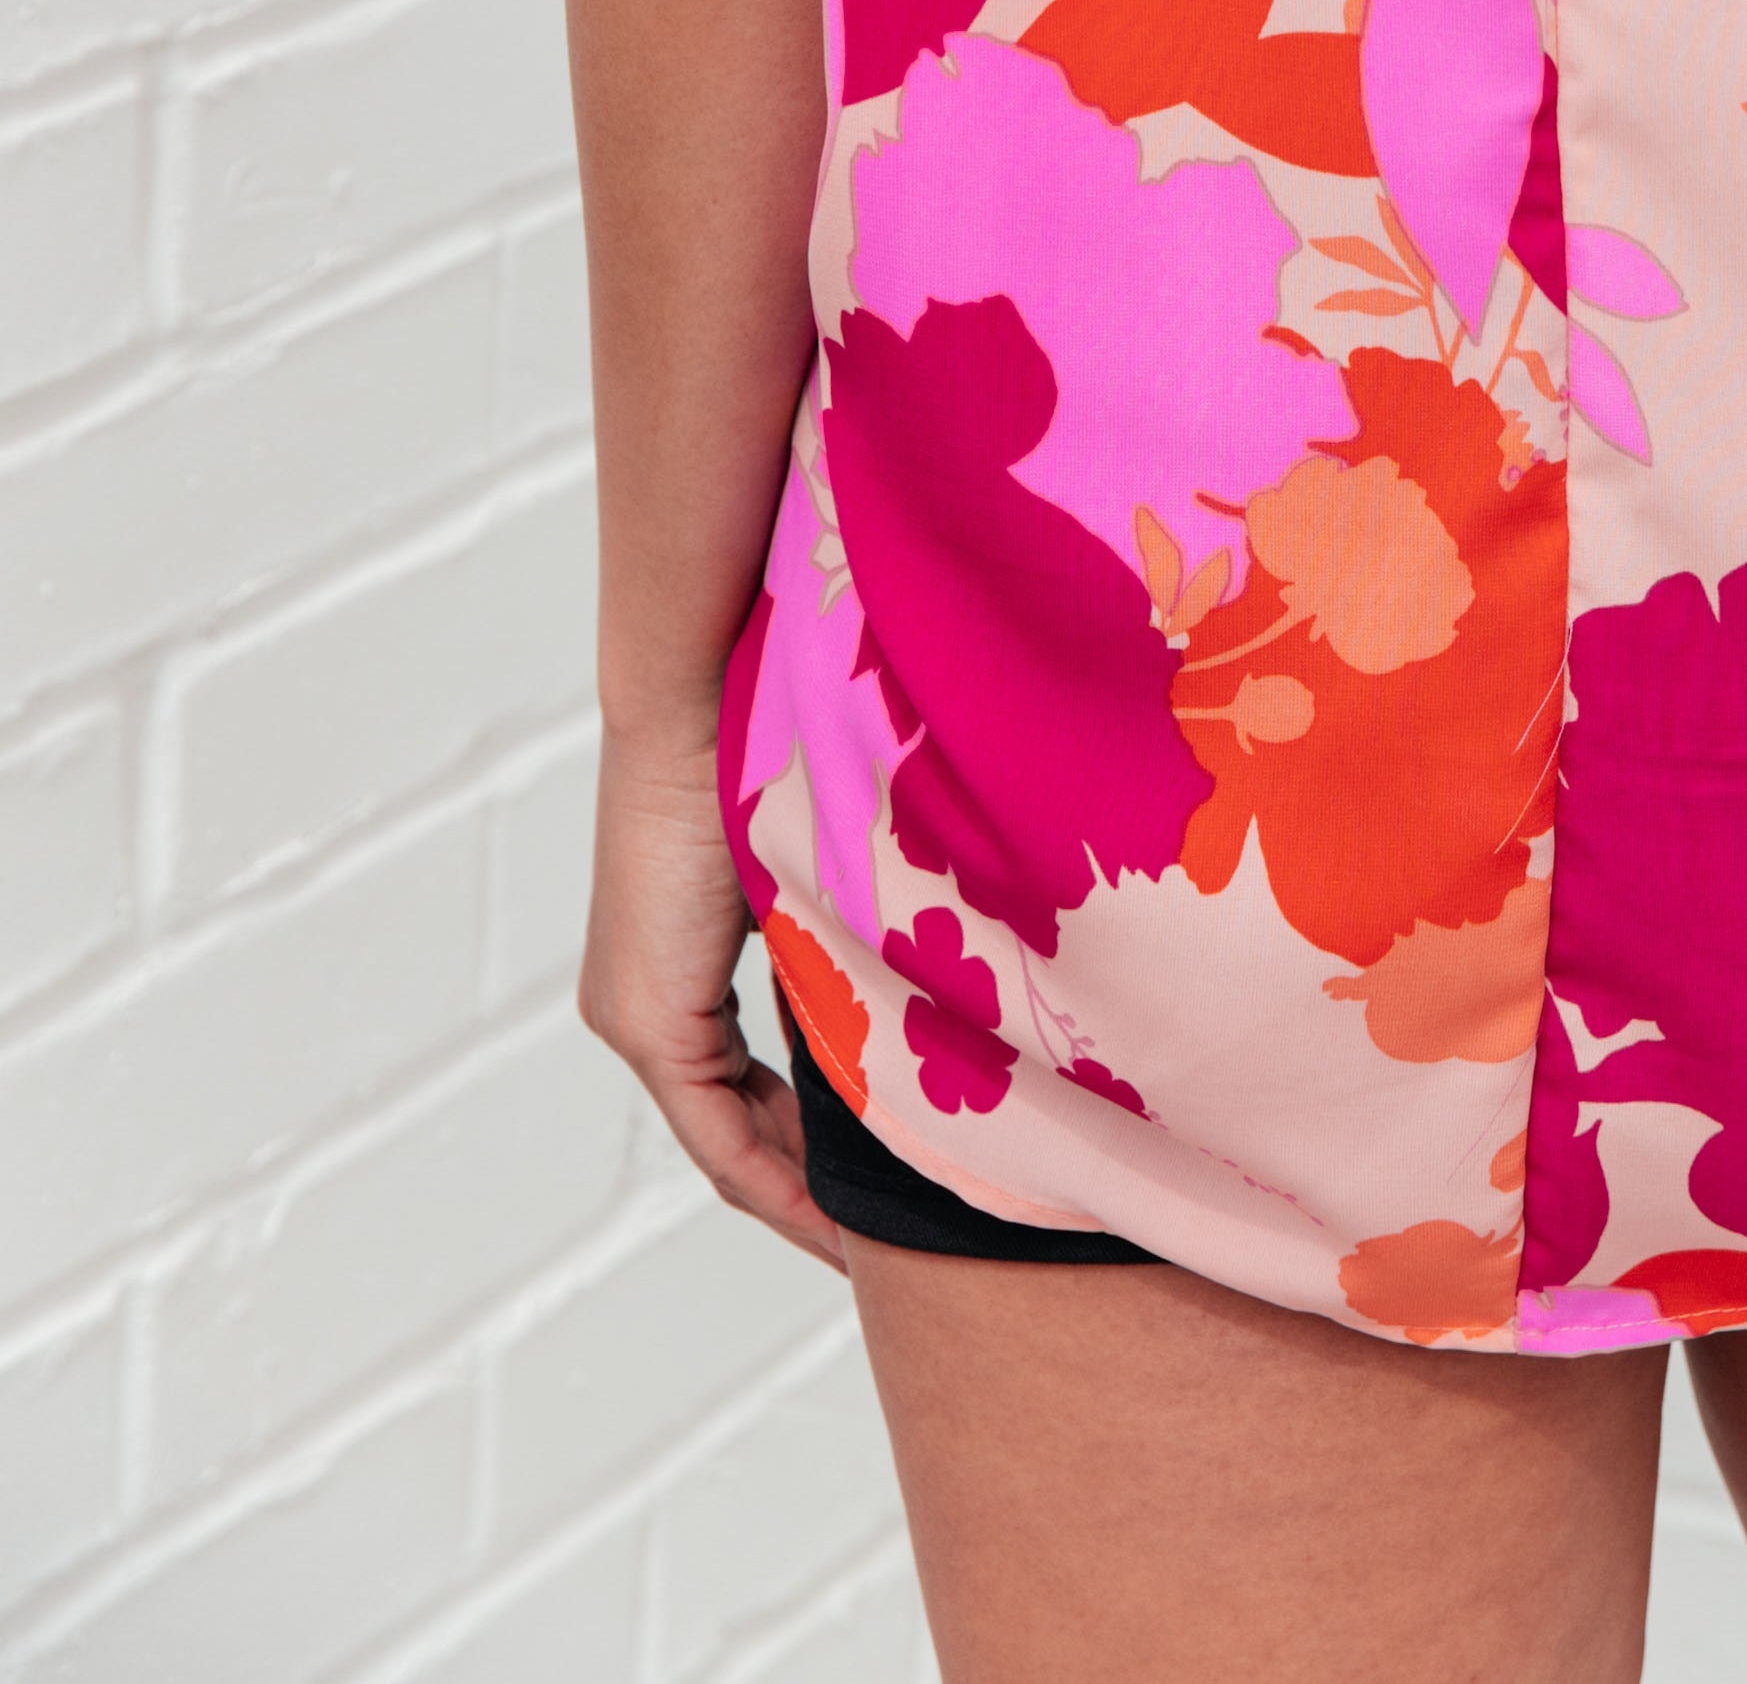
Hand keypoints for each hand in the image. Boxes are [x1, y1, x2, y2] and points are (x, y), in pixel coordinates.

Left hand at [577, 705, 847, 1271]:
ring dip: (799, 1193)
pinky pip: (717, 1129)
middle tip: (887, 1237)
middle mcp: (638, 1004)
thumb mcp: (817, 861)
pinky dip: (777, 1174)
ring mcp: (636, 1014)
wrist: (702, 689)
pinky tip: (837, 1213)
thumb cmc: (772, 741)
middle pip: (735, 1132)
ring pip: (727, 1138)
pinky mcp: (647, 1016)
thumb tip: (923, 957)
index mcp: (670, 970)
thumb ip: (843, 925)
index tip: (878, 1190)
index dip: (808, 1155)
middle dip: (810, 1190)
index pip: (742, 1096)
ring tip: (873, 1243)